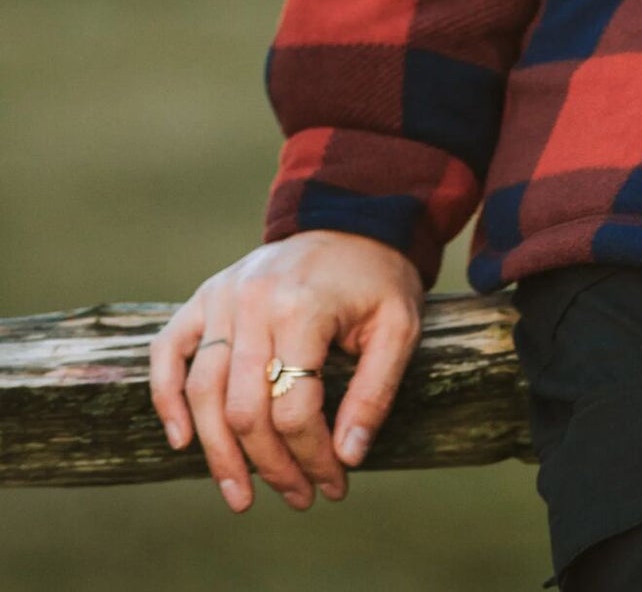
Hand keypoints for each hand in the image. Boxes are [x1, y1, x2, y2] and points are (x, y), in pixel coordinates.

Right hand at [148, 231, 424, 512]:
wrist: (352, 220)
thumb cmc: (377, 279)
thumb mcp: (399, 327)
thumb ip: (375, 391)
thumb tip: (348, 456)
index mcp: (303, 306)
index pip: (295, 407)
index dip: (312, 456)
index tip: (334, 483)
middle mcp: (254, 300)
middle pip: (245, 409)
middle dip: (270, 466)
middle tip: (297, 497)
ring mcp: (222, 296)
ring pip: (202, 392)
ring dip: (219, 454)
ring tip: (240, 496)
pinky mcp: (204, 296)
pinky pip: (167, 352)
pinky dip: (166, 399)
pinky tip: (183, 441)